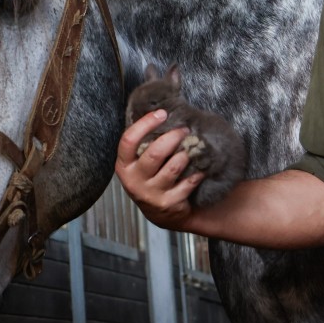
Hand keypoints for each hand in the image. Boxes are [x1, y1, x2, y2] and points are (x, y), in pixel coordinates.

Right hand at [115, 110, 204, 230]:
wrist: (160, 212)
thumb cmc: (150, 177)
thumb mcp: (139, 162)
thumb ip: (143, 142)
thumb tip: (159, 110)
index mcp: (124, 165)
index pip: (129, 140)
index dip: (146, 124)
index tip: (162, 113)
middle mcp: (134, 181)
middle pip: (154, 153)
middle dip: (173, 137)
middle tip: (184, 130)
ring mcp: (151, 194)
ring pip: (173, 167)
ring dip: (185, 155)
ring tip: (191, 149)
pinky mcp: (168, 203)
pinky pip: (188, 182)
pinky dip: (197, 173)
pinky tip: (200, 168)